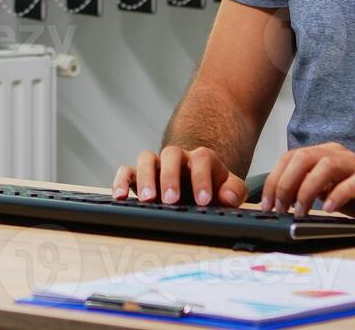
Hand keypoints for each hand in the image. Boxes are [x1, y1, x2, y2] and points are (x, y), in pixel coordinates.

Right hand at [112, 146, 248, 206]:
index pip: (202, 159)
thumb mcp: (230, 189)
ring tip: (148, 200)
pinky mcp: (139, 175)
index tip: (203, 201)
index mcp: (202, 158)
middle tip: (172, 200)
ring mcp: (157, 165)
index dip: (202, 179)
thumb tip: (226, 197)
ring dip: (145, 178)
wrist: (198, 186)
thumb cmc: (214, 190)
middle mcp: (177, 158)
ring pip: (146, 159)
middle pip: (171, 154)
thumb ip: (233, 191)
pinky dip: (121, 181)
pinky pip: (126, 171)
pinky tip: (120, 197)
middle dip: (170, 177)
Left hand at [262, 142, 354, 234]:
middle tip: (280, 208)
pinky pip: (353, 182)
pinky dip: (337, 195)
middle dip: (285, 183)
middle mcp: (340, 155)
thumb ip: (308, 191)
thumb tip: (279, 200)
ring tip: (302, 212)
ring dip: (307, 189)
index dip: (274, 180)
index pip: (290, 158)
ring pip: (324, 165)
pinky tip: (329, 209)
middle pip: (303, 157)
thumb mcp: (331, 194)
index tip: (266, 204)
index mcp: (325, 155)